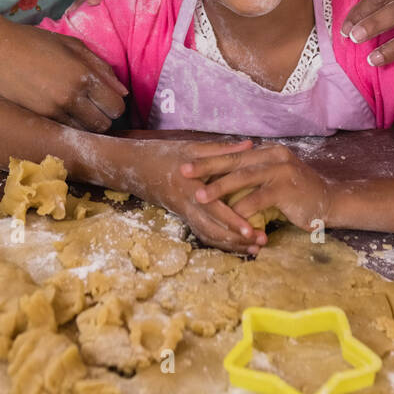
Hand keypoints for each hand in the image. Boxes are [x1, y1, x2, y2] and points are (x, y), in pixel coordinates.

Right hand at [0, 12, 127, 130]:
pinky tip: (61, 113)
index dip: (115, 103)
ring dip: (86, 124)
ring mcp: (52, 111)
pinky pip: (64, 132)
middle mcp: (70, 97)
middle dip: (103, 116)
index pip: (116, 105)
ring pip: (85, 133)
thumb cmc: (33, 41)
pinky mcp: (37, 119)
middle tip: (94, 105)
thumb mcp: (71, 44)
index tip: (106, 97)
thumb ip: (100, 66)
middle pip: (104, 124)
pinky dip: (68, 126)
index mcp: (82, 74)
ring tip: (77, 110)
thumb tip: (122, 90)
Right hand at [132, 138, 269, 254]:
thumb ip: (222, 149)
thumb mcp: (191, 148)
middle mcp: (185, 204)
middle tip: (261, 244)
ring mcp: (183, 213)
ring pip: (208, 236)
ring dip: (231, 245)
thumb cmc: (162, 153)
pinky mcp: (183, 217)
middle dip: (237, 240)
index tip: (251, 231)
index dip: (232, 221)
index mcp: (188, 186)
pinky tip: (238, 245)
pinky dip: (220, 242)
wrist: (132, 166)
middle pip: (212, 230)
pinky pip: (202, 234)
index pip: (213, 208)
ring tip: (255, 249)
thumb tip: (251, 144)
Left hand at [179, 143, 332, 234]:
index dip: (210, 159)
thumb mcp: (274, 179)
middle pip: (234, 161)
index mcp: (268, 152)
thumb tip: (223, 177)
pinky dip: (243, 209)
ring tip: (200, 196)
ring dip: (219, 188)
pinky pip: (259, 198)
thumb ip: (254, 175)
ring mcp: (281, 170)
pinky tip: (228, 217)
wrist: (330, 202)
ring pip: (243, 178)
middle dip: (207, 167)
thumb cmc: (298, 195)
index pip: (234, 155)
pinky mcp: (287, 188)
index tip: (187, 163)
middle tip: (183, 172)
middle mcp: (274, 156)